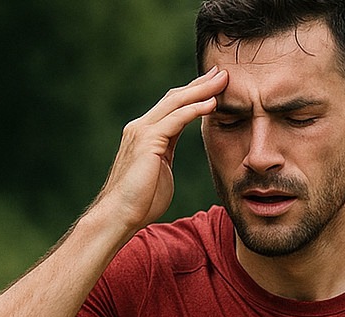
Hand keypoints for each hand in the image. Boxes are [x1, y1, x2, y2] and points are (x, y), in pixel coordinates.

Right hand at [90, 67, 227, 232]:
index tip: (214, 85)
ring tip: (223, 81)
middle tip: (222, 73)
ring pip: (176, 103)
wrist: (120, 215)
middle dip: (200, 84)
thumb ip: (165, 157)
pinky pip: (176, 119)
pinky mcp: (147, 140)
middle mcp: (141, 127)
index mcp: (145, 134)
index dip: (193, 94)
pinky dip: (195, 109)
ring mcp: (142, 132)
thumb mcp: (158, 171)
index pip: (172, 107)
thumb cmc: (140, 201)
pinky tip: (212, 103)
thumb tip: (169, 158)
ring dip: (202, 90)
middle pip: (175, 98)